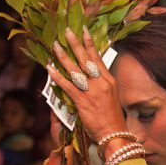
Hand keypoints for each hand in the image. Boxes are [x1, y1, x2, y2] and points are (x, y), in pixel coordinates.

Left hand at [47, 27, 126, 141]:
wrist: (114, 134)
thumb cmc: (111, 117)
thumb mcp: (110, 95)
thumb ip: (100, 83)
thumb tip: (88, 74)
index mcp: (109, 80)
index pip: (97, 57)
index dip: (89, 43)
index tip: (83, 30)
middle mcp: (101, 82)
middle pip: (86, 59)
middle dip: (75, 44)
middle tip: (67, 31)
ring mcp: (92, 91)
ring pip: (75, 70)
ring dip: (63, 57)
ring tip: (55, 46)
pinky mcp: (83, 101)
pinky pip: (68, 86)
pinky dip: (58, 77)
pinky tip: (50, 69)